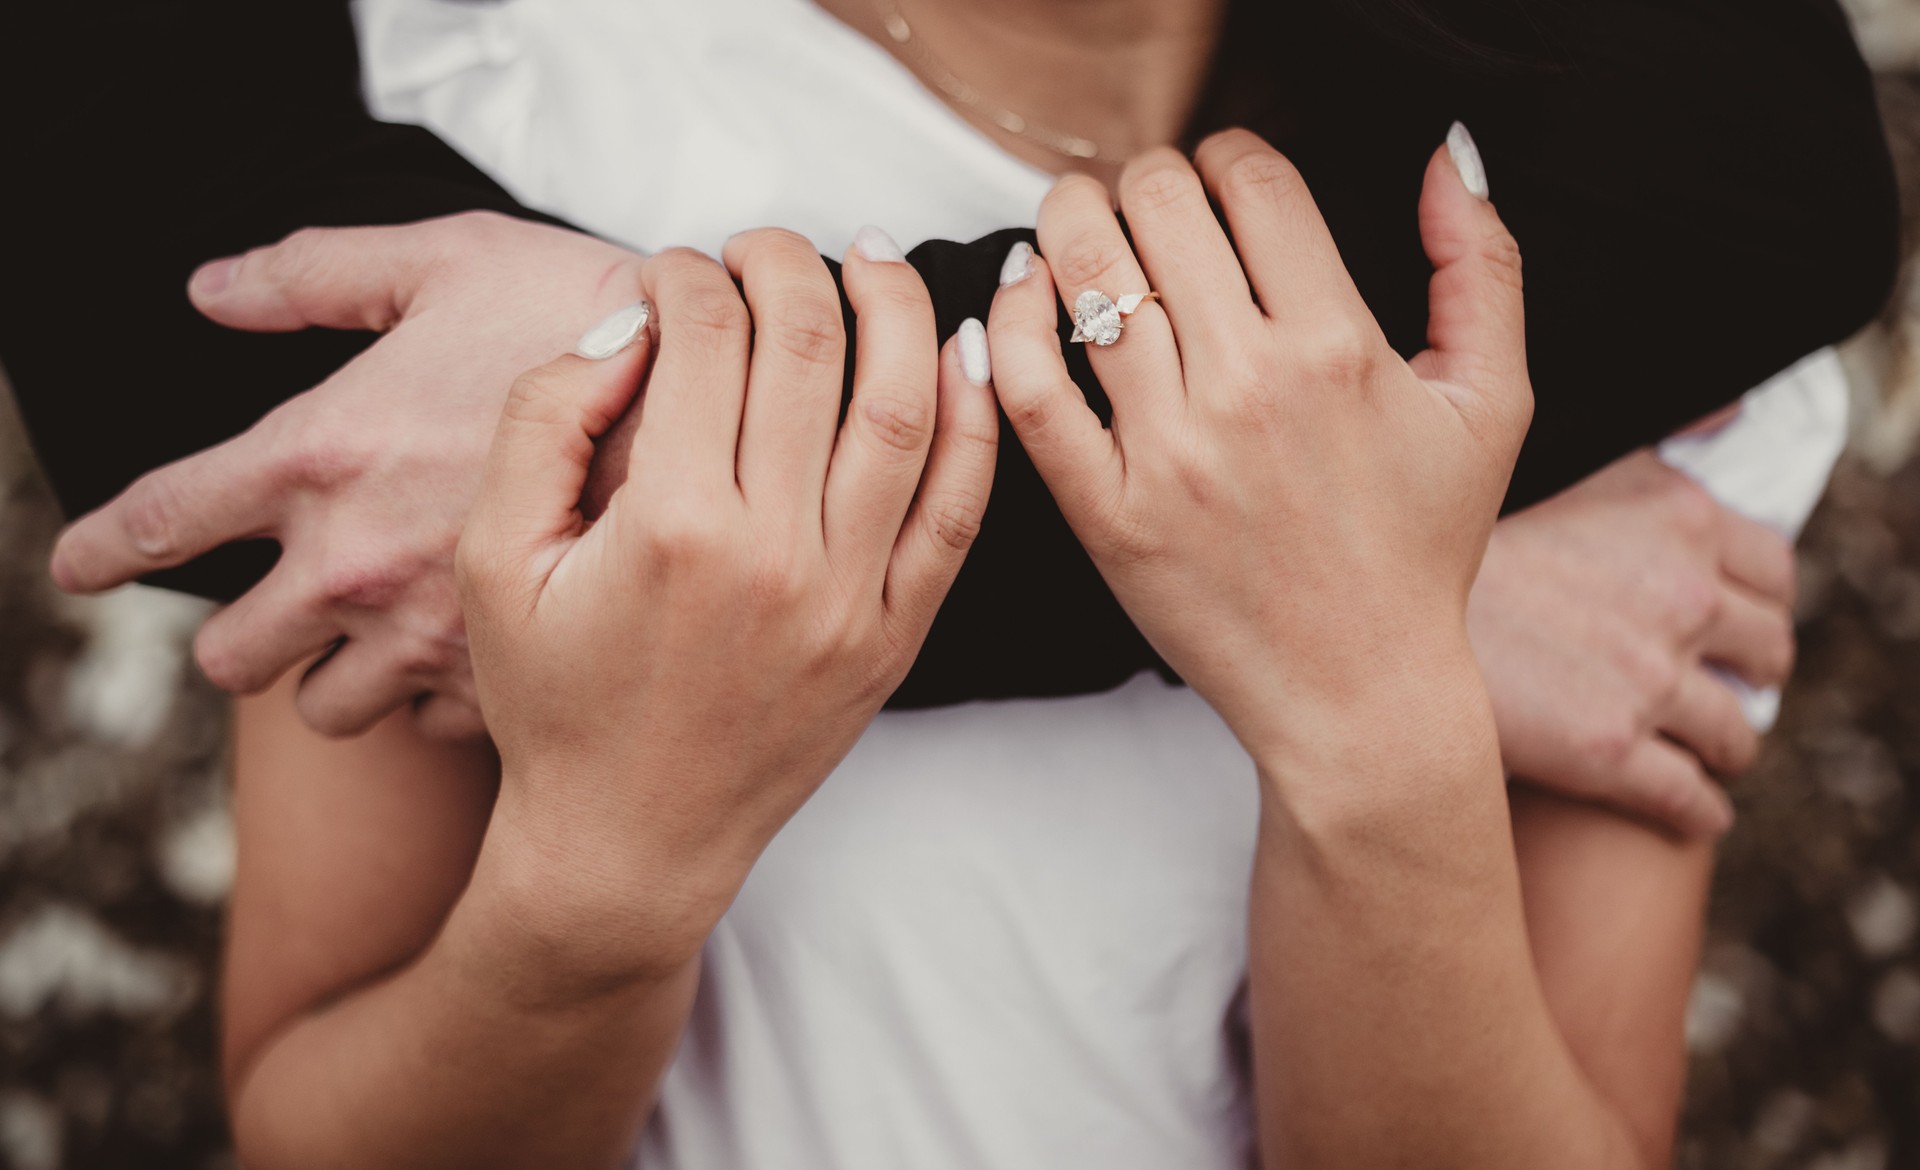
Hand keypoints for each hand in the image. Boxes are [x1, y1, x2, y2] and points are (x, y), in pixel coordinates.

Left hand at [49, 213, 649, 737]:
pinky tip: (472, 654)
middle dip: (243, 641)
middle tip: (277, 615)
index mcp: (318, 457)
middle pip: (233, 659)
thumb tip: (213, 290)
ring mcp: (428, 636)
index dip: (103, 549)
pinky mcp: (506, 677)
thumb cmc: (581, 310)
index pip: (159, 521)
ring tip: (380, 643)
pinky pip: (434, 726)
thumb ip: (316, 272)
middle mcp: (353, 565)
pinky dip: (439, 698)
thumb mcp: (446, 259)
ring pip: (328, 713)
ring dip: (338, 681)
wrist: (721, 403)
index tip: (79, 569)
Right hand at [459, 231, 996, 964]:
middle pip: (813, 345)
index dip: (688, 273)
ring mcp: (852, 595)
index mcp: (672, 524)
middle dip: (788, 263)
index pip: (708, 335)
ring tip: (868, 261)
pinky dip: (975, 419)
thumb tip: (630, 326)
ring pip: (906, 407)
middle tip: (762, 247)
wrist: (631, 841)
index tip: (672, 272)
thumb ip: (543, 421)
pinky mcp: (897, 632)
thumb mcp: (496, 560)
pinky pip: (961, 507)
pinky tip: (962, 353)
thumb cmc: (554, 701)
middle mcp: (778, 552)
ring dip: (895, 309)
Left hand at [985, 128, 1529, 764]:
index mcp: (1340, 347)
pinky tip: (1025, 293)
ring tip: (1079, 224)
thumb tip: (1445, 158)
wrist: (1361, 689)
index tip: (1222, 175)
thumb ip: (1483, 267)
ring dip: (1071, 220)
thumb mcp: (1493, 403)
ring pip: (1084, 276)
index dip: (1229, 151)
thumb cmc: (1420, 550)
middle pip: (1159, 206)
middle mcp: (1248, 388)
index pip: (1256, 181)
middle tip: (1148, 200)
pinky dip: (1011, 320)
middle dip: (1149, 176)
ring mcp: (1168, 452)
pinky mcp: (1106, 510)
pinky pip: (1029, 387)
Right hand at [1469, 449, 1795, 836]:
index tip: (1735, 618)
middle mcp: (1682, 598)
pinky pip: (1688, 799)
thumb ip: (1654, 440)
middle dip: (1751, 672)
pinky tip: (1689, 809)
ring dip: (1726, 744)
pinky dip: (1698, 810)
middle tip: (1722, 684)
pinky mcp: (1611, 753)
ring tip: (1702, 751)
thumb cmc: (1451, 520)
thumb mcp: (1567, 450)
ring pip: (1735, 732)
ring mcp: (1651, 680)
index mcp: (1678, 518)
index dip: (1758, 599)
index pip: (1772, 571)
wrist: (1372, 601)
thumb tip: (1727, 412)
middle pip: (1769, 651)